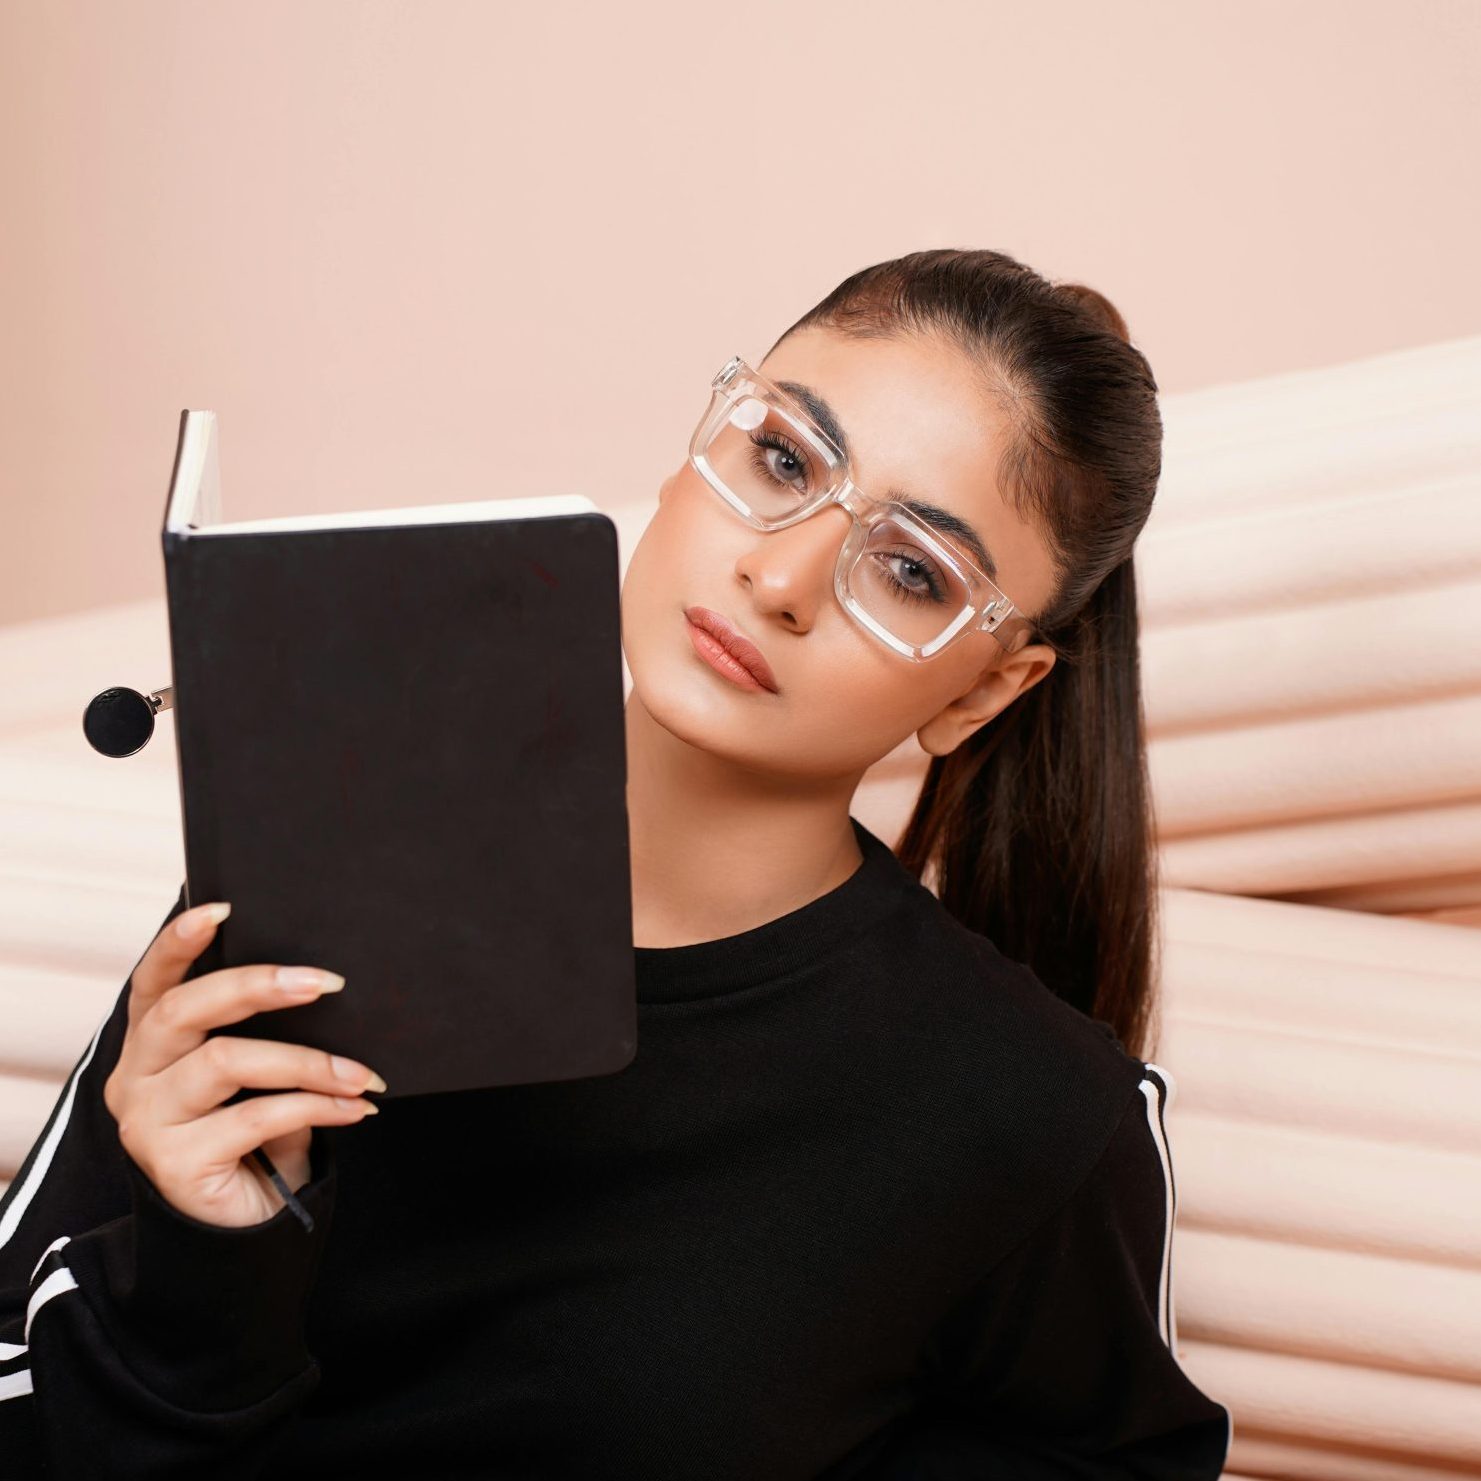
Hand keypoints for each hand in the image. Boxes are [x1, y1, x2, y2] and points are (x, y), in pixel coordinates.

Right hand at [103, 899, 384, 1228]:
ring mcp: (147, 1121)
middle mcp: (136, 1076)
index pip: (154, 981)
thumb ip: (271, 1034)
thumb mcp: (262, 1077)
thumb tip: (324, 984)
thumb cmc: (256, 1136)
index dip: (179, 942)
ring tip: (360, 1072)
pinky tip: (354, 1107)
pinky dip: (315, 1107)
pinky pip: (254, 1118)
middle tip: (324, 982)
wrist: (244, 1225)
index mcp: (152, 1043)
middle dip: (257, 986)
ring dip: (307, 1062)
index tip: (219, 908)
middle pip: (184, 1010)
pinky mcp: (173, 1164)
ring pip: (225, 1062)